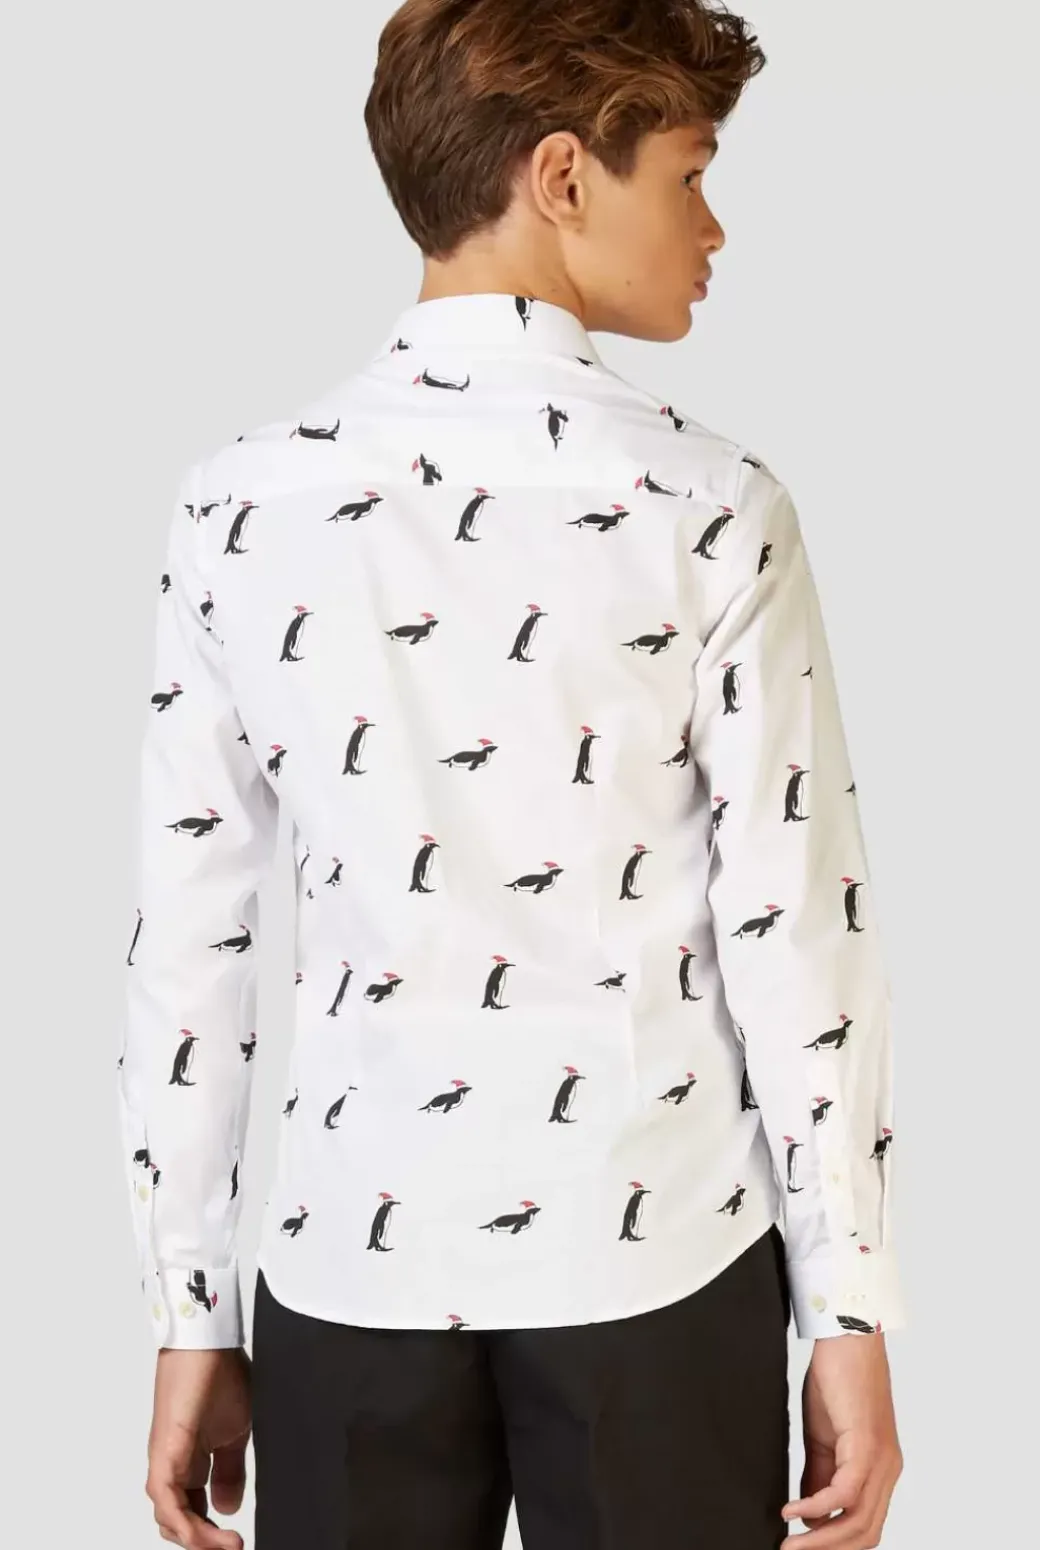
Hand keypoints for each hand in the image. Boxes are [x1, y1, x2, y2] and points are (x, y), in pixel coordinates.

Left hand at [145, 1347, 251, 1548]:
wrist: (209, 1339)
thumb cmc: (220, 1373)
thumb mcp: (235, 1431)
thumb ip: (230, 1470)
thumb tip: (228, 1507)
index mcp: (189, 1462)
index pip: (193, 1512)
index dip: (212, 1534)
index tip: (237, 1543)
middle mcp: (172, 1465)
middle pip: (177, 1521)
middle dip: (203, 1542)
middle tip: (231, 1549)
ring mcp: (166, 1459)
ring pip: (169, 1517)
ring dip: (196, 1538)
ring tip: (225, 1546)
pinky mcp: (166, 1450)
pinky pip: (167, 1499)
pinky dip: (184, 1521)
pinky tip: (207, 1533)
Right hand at [781, 1333, 902, 1545]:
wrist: (847, 1337)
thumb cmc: (837, 1379)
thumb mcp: (824, 1437)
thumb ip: (820, 1474)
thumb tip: (809, 1512)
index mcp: (880, 1470)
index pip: (865, 1526)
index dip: (835, 1544)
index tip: (800, 1546)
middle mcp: (887, 1471)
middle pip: (865, 1535)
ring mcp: (881, 1460)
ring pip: (858, 1522)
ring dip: (820, 1540)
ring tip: (788, 1543)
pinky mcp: (866, 1445)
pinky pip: (844, 1493)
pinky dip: (816, 1507)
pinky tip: (792, 1510)